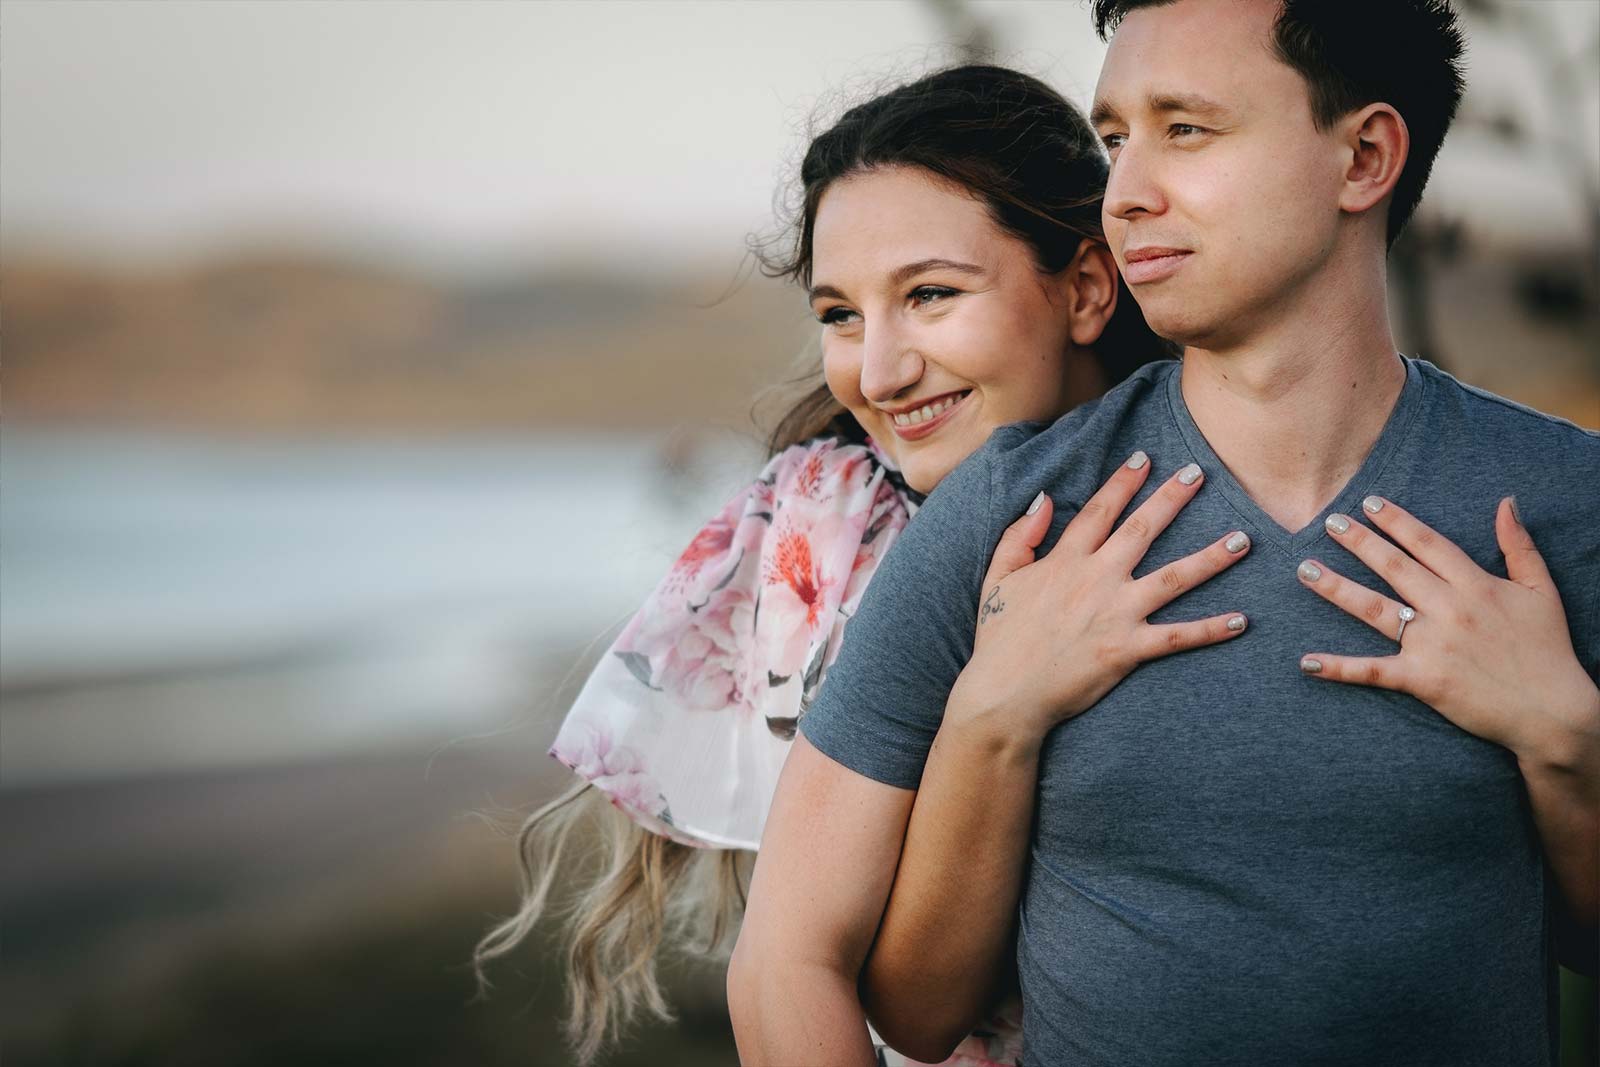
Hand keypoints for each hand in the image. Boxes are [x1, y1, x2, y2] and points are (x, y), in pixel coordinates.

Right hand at [953, 452, 1251, 737]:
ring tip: (1243, 539)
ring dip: (1210, 558)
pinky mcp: (1127, 649)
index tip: (1145, 458)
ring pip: (1173, 578)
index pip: (1099, 510)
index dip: (1123, 482)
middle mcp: (1095, 580)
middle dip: (1172, 498)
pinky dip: (1210, 629)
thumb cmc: (1000, 638)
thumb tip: (1045, 499)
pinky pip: (1177, 637)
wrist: (1005, 694)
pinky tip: (1241, 620)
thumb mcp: (998, 577)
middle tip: (1200, 473)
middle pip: (1142, 530)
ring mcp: (1115, 614)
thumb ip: (1019, 536)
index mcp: (1064, 561)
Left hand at [1296, 495, 1599, 760]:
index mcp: (1476, 585)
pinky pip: (1373, 671)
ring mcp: (1433, 644)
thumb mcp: (1541, 590)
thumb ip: (1519, 545)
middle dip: (1359, 542)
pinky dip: (1339, 668)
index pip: (1428, 543)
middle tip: (1329, 521)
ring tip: (1304, 568)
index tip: (1368, 502)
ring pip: (1374, 609)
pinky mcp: (1423, 680)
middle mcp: (1449, 608)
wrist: (1553, 711)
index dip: (1397, 521)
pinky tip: (1307, 661)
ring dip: (1336, 588)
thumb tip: (1506, 502)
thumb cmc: (1548, 649)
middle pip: (1394, 567)